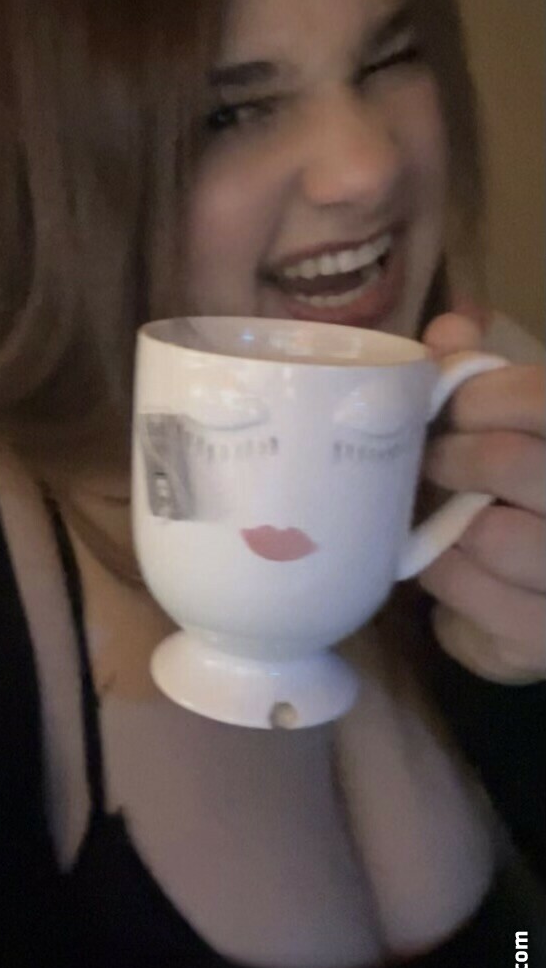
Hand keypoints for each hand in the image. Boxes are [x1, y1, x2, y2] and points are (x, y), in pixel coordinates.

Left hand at [418, 312, 545, 684]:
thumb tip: (448, 330)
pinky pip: (471, 594)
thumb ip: (485, 375)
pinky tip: (450, 564)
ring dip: (443, 524)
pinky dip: (443, 575)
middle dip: (452, 459)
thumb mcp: (521, 426)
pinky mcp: (545, 637)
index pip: (538, 398)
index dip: (477, 398)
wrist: (545, 595)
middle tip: (431, 462)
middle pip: (511, 463)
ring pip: (490, 535)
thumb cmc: (529, 492)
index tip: (447, 409)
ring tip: (440, 517)